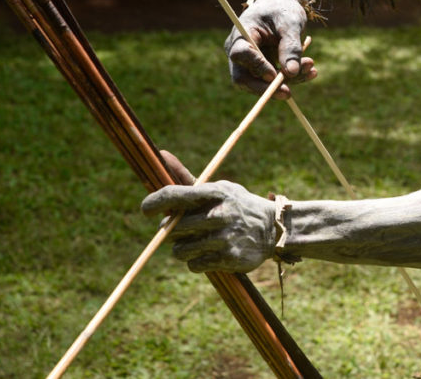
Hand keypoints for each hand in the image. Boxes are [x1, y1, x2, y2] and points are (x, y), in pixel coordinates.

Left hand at [141, 181, 275, 272]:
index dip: (154, 202)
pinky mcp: (229, 258)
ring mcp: (225, 238)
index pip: (174, 194)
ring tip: (198, 241)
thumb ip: (187, 179)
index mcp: (216, 193)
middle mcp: (220, 214)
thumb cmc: (238, 206)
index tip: (146, 209)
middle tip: (182, 229)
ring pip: (180, 250)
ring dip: (183, 248)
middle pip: (173, 228)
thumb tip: (162, 154)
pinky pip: (194, 265)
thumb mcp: (219, 189)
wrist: (273, 229)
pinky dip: (197, 261)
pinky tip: (210, 253)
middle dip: (171, 231)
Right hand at [225, 0, 315, 98]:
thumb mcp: (290, 22)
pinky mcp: (262, 67)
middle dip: (266, 88)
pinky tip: (311, 71)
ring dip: (287, 81)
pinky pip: (274, 79)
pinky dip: (293, 77)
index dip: (256, 66)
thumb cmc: (282, 8)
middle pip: (244, 77)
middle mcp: (239, 50)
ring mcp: (249, 61)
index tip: (275, 75)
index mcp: (241, 33)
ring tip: (311, 68)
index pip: (241, 54)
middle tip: (288, 94)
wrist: (280, 4)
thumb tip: (291, 72)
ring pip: (261, 82)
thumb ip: (290, 45)